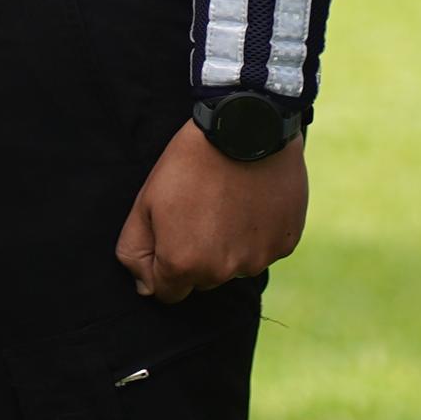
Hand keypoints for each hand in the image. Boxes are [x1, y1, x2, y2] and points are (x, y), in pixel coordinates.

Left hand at [113, 120, 307, 300]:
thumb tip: (145, 287)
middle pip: (203, 279)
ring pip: (236, 265)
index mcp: (184, 264)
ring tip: (228, 201)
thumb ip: (135, 250)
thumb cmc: (190, 162)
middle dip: (197, 254)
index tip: (172, 233)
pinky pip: (265, 248)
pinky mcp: (285, 243)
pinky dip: (258, 232)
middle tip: (200, 209)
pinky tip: (253, 200)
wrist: (245, 127)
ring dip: (230, 245)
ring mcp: (257, 259)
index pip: (169, 292)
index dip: (165, 265)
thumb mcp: (146, 201)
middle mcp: (222, 271)